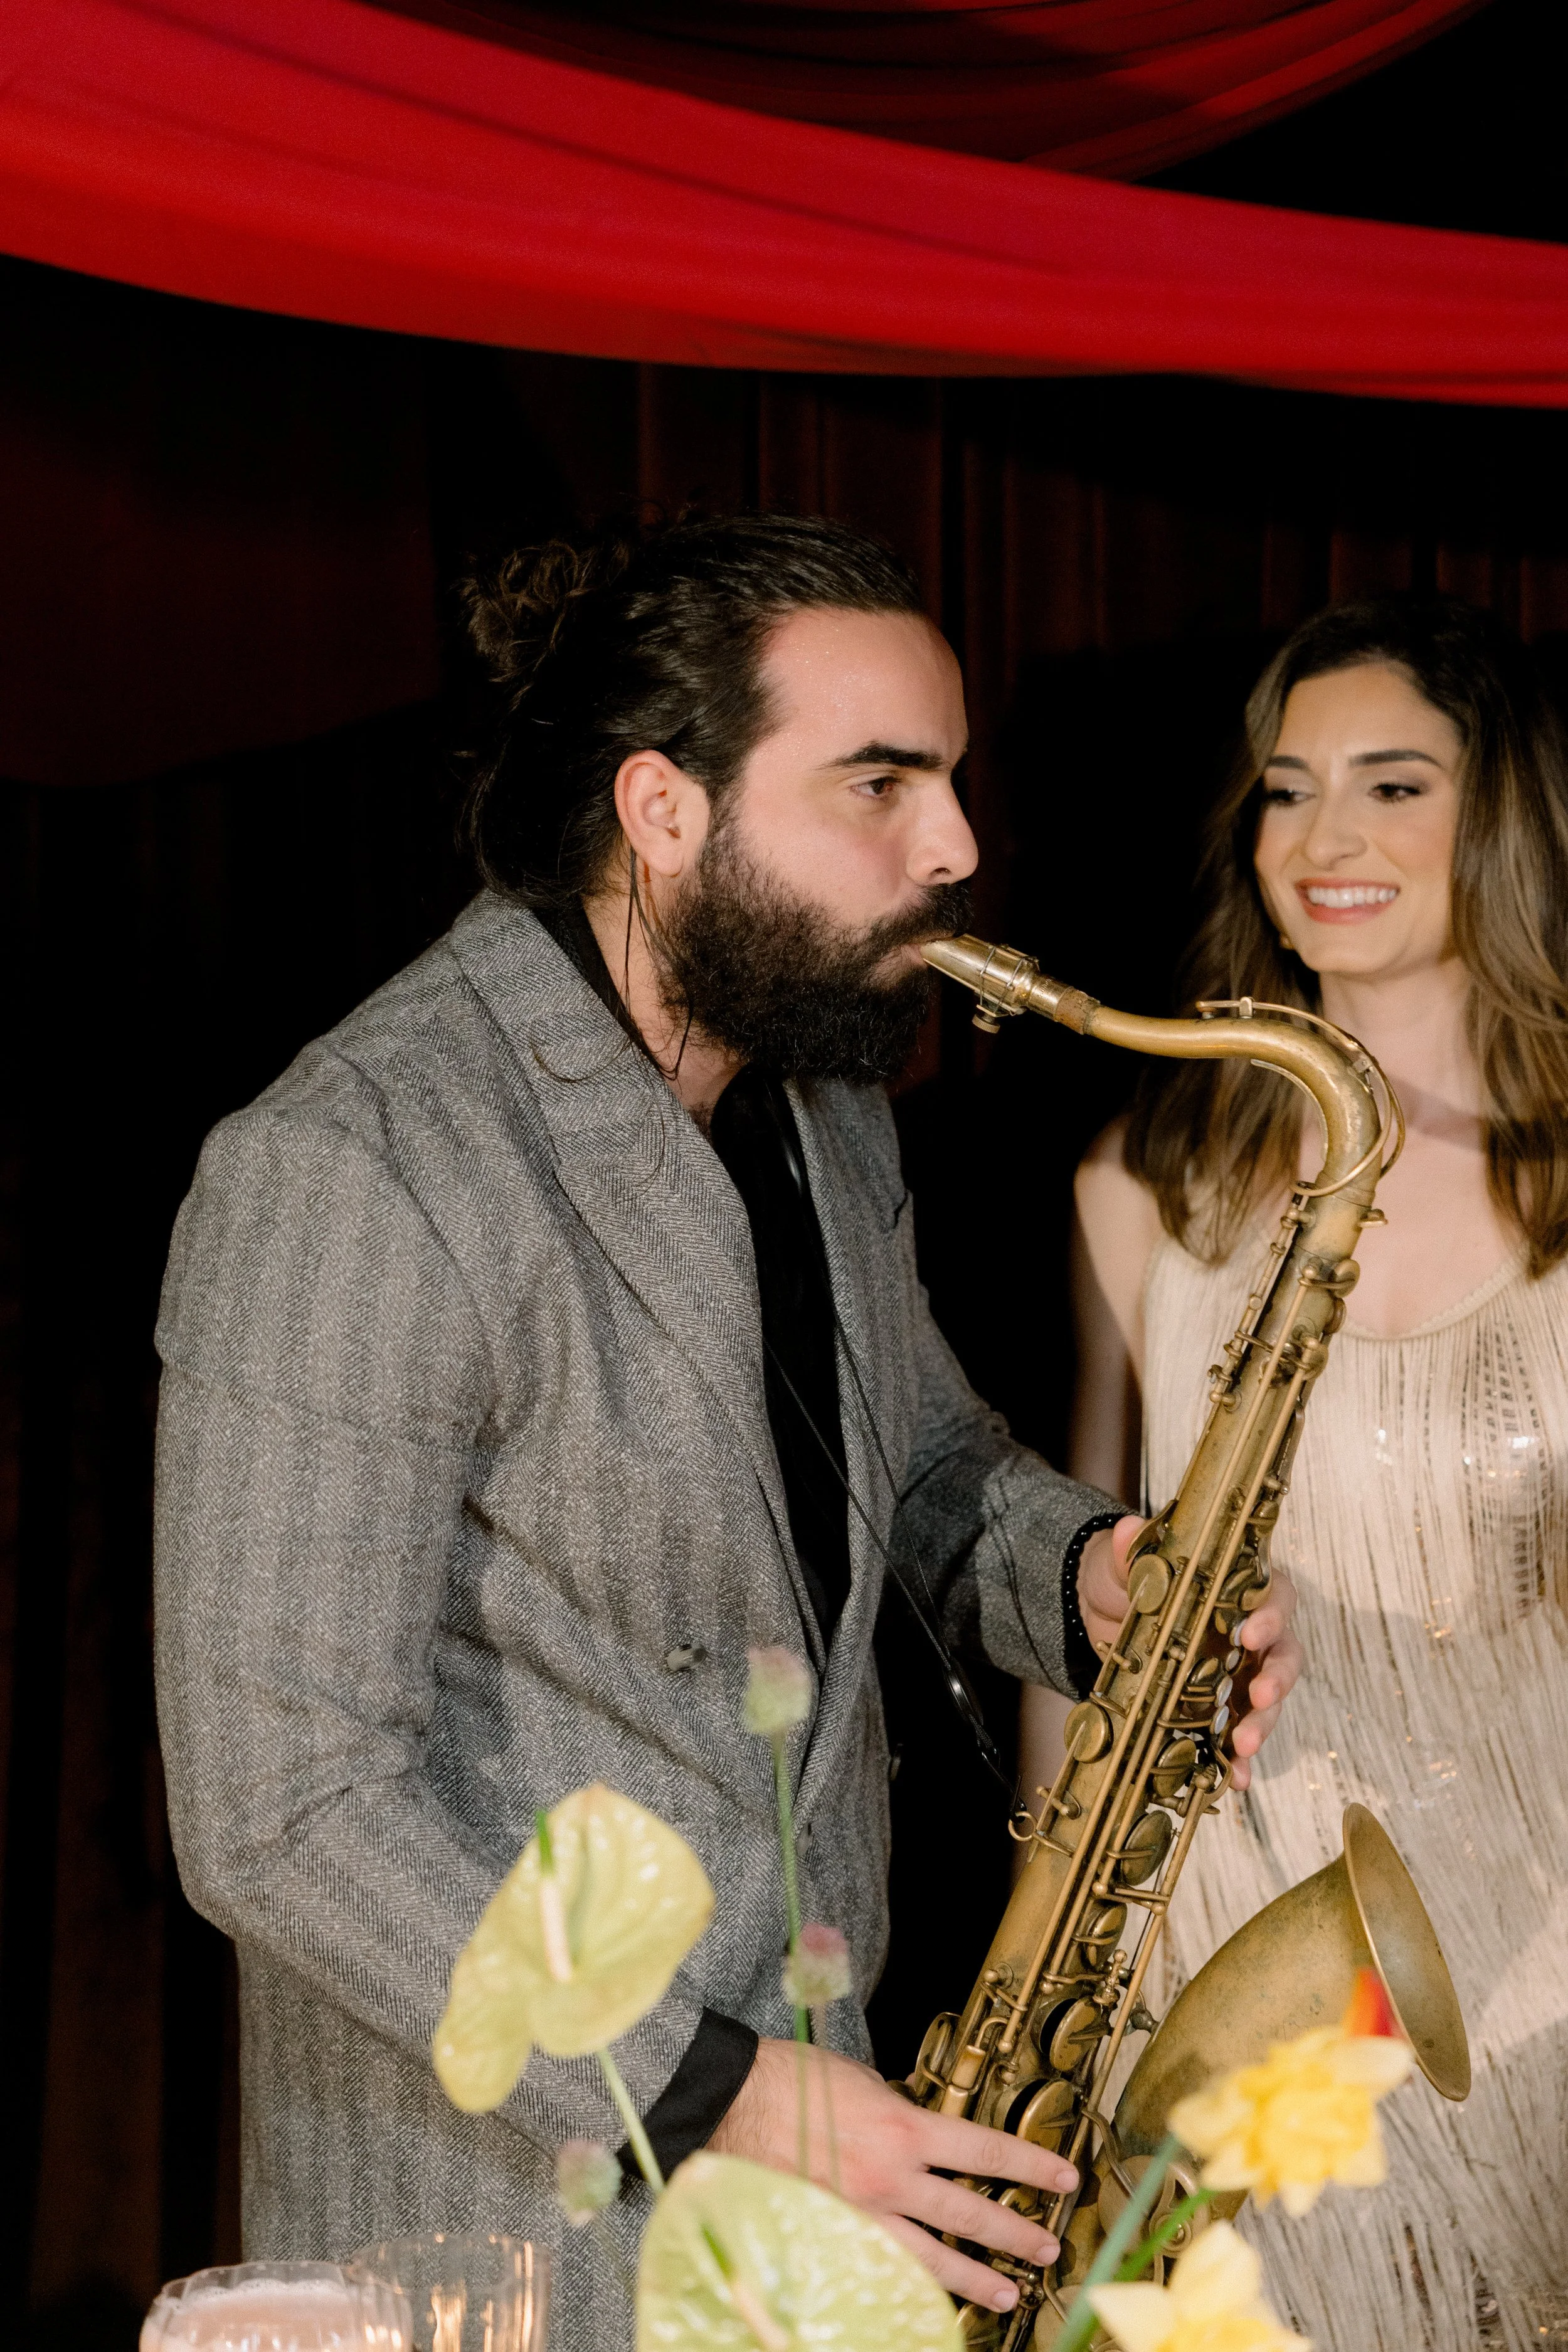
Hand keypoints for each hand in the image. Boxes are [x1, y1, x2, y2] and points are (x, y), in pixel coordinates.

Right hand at [709, 2037, 1077, 2312]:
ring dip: (974, 2279)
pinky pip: (881, 2268)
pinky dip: (909, 2285)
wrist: (735, 2100)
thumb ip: (898, 2107)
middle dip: (1014, 2232)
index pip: (984, 2149)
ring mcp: (862, 2215)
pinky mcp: (833, 2235)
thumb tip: (918, 2129)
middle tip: (1046, 2248)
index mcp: (904, 2127)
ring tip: (1006, 2295)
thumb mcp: (862, 2078)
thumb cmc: (794, 2078)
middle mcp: (892, 2178)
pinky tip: (927, 2299)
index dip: (1029, 2165)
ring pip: (932, 2259)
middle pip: (968, 2213)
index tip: (1063, 2179)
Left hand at [1077, 1516, 1302, 1792]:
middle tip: (1259, 1697)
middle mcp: (1249, 1633)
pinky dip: (1238, 1759)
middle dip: (1277, 1679)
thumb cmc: (1128, 1577)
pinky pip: (1237, 1733)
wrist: (1099, 1612)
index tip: (1251, 1635)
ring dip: (1262, 1725)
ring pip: (1266, 1700)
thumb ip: (1132, 1551)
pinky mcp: (1217, 1706)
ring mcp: (1237, 1673)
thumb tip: (1128, 1530)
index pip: (1274, 1596)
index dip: (1271, 1616)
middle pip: (1283, 1655)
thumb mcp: (1123, 1562)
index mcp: (1239, 1589)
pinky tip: (1232, 1780)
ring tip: (1243, 1747)